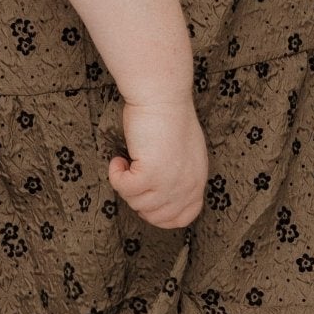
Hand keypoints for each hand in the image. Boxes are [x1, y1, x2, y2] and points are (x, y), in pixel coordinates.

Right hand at [107, 94, 207, 228]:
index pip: (183, 217)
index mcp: (197, 181)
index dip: (159, 214)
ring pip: (137, 203)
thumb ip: (178, 175)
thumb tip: (157, 192)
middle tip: (132, 175)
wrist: (162, 96)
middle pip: (155, 215)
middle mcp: (187, 186)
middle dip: (137, 197)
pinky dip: (115, 175)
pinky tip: (119, 159)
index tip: (145, 197)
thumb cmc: (169, 116)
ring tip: (127, 160)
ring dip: (125, 183)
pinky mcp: (151, 174)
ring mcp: (170, 183)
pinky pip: (124, 188)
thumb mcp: (184, 153)